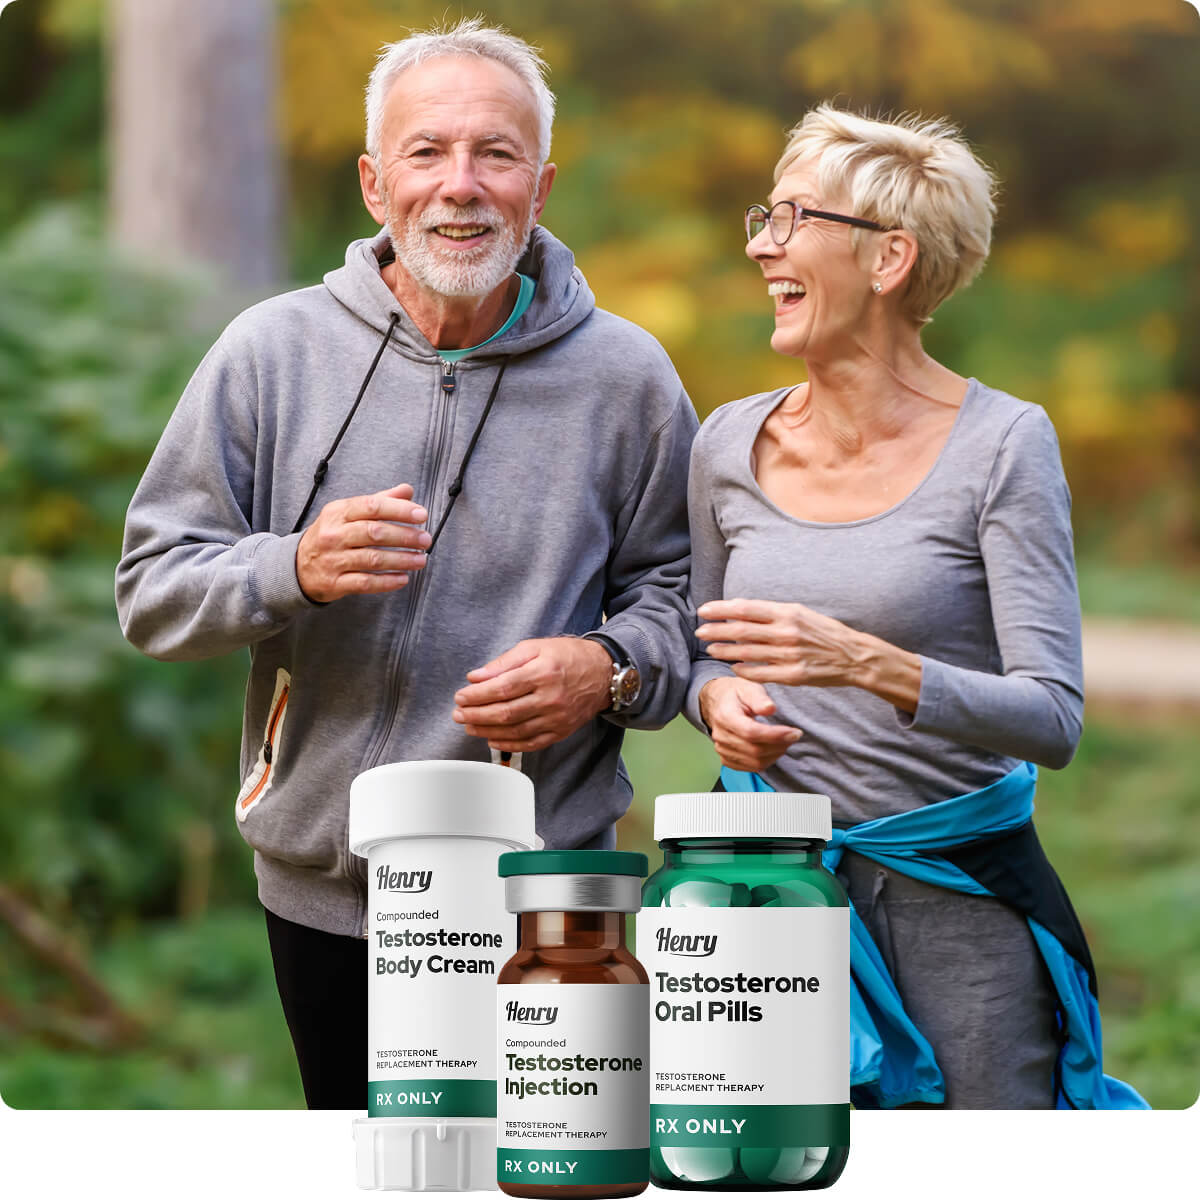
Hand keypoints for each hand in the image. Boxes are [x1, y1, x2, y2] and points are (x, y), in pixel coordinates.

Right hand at [295, 484, 430, 602]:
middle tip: (425, 539)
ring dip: (401, 560)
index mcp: (338, 512)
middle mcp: (334, 535)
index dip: (399, 510)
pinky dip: (387, 582)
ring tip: (421, 559)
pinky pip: (365, 583)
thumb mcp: (348, 513)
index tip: (421, 514)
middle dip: (404, 536)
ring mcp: (333, 560)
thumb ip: (379, 501)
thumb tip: (407, 490)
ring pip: (372, 559)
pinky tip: (403, 578)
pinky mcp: (334, 583)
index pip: (372, 506)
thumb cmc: (331, 536)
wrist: (296, 565)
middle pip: (374, 533)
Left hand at [452, 638, 612, 752]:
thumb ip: (504, 662)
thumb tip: (476, 677)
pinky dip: (509, 745)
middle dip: (476, 715)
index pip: (502, 688)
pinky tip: (492, 739)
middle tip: (458, 714)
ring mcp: (557, 718)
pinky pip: (531, 744)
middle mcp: (551, 698)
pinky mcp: (561, 732)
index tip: (460, 697)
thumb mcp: (535, 647)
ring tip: (470, 726)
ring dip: (487, 731)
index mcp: (543, 672)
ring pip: (515, 731)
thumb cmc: (567, 656)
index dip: (477, 695)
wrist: (603, 673)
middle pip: (506, 712)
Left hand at [696, 598, 868, 687]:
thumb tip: (740, 608)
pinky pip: (761, 673)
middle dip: (716, 630)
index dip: (721, 609)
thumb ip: (771, 612)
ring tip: (710, 648)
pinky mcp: (793, 675)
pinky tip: (733, 666)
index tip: (703, 610)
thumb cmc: (823, 631)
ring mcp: (789, 654)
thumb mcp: (800, 613)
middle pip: (741, 630)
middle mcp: (786, 631)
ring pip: (747, 652)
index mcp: (787, 612)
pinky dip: (743, 669)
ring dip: (725, 650)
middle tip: (698, 631)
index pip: (745, 608)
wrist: (853, 655)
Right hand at [698, 676, 801, 771]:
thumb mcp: (748, 687)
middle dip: (780, 745)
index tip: (794, 732)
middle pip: (755, 750)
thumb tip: (770, 708)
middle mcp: (721, 736)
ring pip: (755, 762)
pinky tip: (774, 749)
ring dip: (776, 754)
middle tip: (794, 735)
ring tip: (786, 741)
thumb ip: (759, 698)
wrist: (718, 702)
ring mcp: (722, 749)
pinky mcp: (726, 758)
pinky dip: (767, 761)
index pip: (751, 732)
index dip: (775, 735)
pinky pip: (751, 767)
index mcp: (725, 716)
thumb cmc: (735, 694)